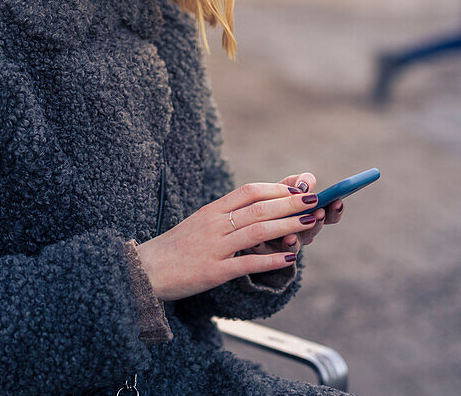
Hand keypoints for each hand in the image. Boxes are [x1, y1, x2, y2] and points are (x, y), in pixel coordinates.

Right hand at [134, 182, 322, 300]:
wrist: (145, 271)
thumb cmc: (177, 247)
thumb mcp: (200, 222)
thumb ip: (226, 214)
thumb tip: (258, 205)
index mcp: (212, 210)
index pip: (249, 191)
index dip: (276, 188)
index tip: (298, 189)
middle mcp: (214, 224)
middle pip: (258, 207)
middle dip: (290, 202)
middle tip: (315, 199)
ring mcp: (214, 247)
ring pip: (256, 231)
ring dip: (287, 225)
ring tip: (310, 221)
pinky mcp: (213, 271)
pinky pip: (246, 264)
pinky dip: (270, 260)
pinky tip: (289, 258)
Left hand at [250, 173, 343, 255]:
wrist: (249, 222)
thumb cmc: (271, 201)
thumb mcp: (286, 188)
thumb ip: (299, 182)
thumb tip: (304, 185)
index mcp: (308, 216)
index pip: (329, 215)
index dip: (335, 211)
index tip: (338, 201)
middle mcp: (300, 232)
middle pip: (312, 231)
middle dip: (316, 222)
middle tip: (318, 213)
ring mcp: (283, 244)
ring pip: (292, 246)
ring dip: (294, 242)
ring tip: (291, 236)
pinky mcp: (263, 252)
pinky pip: (265, 253)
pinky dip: (263, 248)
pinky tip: (259, 242)